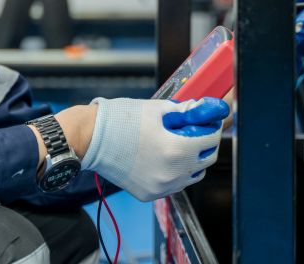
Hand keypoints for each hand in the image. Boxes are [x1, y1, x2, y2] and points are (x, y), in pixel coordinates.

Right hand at [81, 97, 228, 201]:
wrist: (91, 138)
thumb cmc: (120, 120)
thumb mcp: (157, 109)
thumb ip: (185, 111)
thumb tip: (205, 109)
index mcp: (177, 149)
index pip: (211, 139)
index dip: (211, 127)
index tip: (208, 121)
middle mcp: (172, 174)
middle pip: (206, 161)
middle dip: (204, 144)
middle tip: (194, 131)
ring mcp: (161, 187)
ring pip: (192, 176)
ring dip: (192, 161)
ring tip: (177, 145)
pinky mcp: (149, 194)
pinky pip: (173, 185)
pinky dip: (174, 173)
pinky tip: (162, 158)